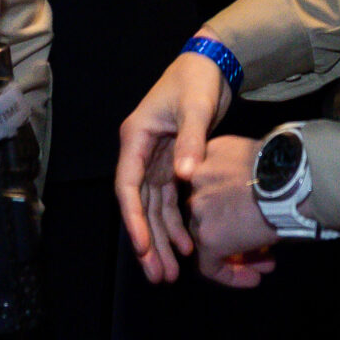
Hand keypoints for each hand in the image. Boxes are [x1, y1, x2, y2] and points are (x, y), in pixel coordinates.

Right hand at [116, 49, 231, 283]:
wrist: (212, 64)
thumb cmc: (197, 79)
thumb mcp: (196, 107)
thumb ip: (192, 141)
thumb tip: (187, 176)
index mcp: (136, 138)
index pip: (128, 186)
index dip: (134, 219)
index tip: (142, 246)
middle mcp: (140, 153)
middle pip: (139, 206)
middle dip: (147, 241)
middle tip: (157, 275)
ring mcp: (156, 161)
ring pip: (153, 209)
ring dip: (161, 239)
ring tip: (169, 273)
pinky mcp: (172, 164)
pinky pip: (170, 202)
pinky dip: (176, 223)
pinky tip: (185, 247)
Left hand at [177, 134, 277, 288]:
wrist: (292, 180)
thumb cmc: (289, 169)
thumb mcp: (260, 162)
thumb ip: (247, 179)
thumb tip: (255, 207)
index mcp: (209, 154)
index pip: (211, 184)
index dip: (230, 206)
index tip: (251, 217)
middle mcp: (196, 179)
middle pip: (209, 213)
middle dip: (234, 231)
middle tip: (262, 246)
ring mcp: (199, 208)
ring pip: (209, 238)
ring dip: (237, 253)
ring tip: (264, 265)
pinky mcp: (208, 236)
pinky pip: (210, 265)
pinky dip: (229, 275)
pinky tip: (253, 279)